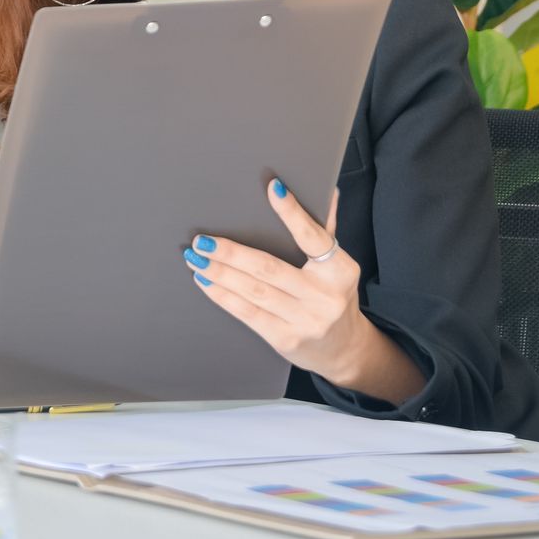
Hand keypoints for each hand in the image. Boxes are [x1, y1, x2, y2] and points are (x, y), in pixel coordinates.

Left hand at [186, 180, 397, 392]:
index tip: (272, 188)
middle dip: (231, 253)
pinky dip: (222, 295)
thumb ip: (325, 230)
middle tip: (202, 240)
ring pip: (254, 291)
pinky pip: (247, 313)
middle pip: (269, 268)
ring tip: (194, 257)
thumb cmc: (333, 296)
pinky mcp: (285, 339)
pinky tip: (204, 281)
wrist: (344, 350)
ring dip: (219, 273)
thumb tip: (325, 188)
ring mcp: (305, 320)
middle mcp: (324, 296)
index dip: (293, 213)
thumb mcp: (337, 266)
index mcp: (340, 271)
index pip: (314, 237)